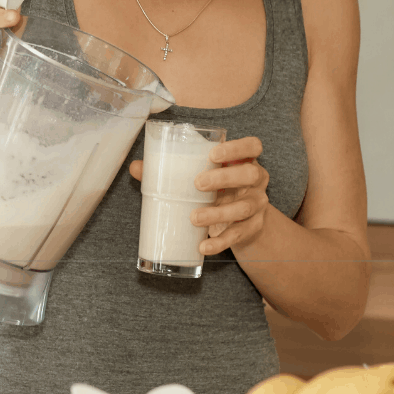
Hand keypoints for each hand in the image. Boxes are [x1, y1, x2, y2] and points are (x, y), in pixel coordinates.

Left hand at [129, 136, 269, 254]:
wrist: (244, 221)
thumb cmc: (218, 190)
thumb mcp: (203, 176)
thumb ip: (172, 170)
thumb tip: (137, 167)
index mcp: (245, 161)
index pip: (253, 146)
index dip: (237, 147)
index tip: (213, 154)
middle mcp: (256, 181)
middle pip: (250, 174)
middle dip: (224, 178)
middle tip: (197, 184)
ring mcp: (257, 205)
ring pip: (243, 207)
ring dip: (218, 213)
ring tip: (194, 218)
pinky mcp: (252, 228)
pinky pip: (237, 235)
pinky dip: (220, 243)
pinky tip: (204, 246)